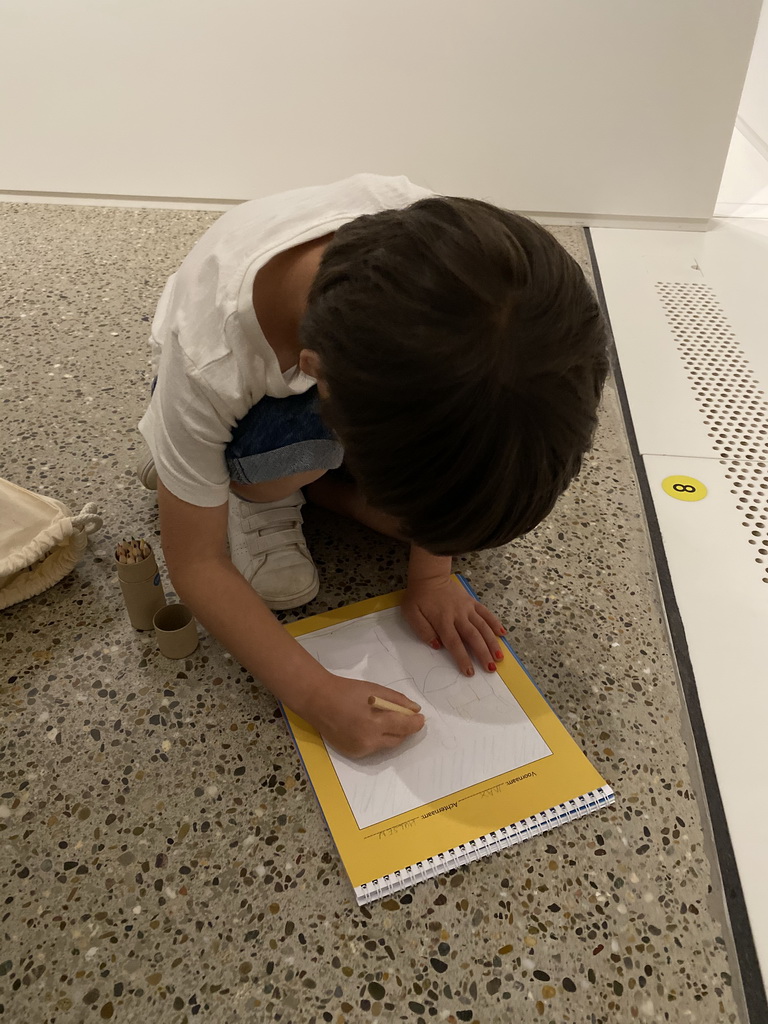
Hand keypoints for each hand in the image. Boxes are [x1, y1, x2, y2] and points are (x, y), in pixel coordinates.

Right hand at [299, 670, 424, 758]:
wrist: (318, 700)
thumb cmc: (347, 691)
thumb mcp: (375, 690)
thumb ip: (397, 700)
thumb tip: (415, 710)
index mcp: (375, 723)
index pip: (405, 727)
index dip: (416, 723)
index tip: (421, 718)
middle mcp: (369, 741)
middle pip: (398, 739)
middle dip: (405, 730)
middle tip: (406, 718)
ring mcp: (360, 750)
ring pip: (386, 745)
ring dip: (391, 735)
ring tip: (386, 721)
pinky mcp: (352, 754)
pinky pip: (373, 748)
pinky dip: (376, 740)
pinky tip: (369, 727)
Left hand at [402, 575, 505, 676]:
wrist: (429, 577)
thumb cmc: (418, 597)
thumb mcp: (411, 614)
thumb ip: (423, 631)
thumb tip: (438, 645)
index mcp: (442, 620)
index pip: (454, 643)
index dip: (463, 658)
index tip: (470, 672)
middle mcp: (458, 615)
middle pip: (473, 637)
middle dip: (483, 653)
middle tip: (491, 668)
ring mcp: (467, 608)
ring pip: (483, 626)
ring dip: (492, 642)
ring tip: (499, 656)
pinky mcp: (472, 602)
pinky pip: (486, 613)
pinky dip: (495, 622)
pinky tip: (502, 633)